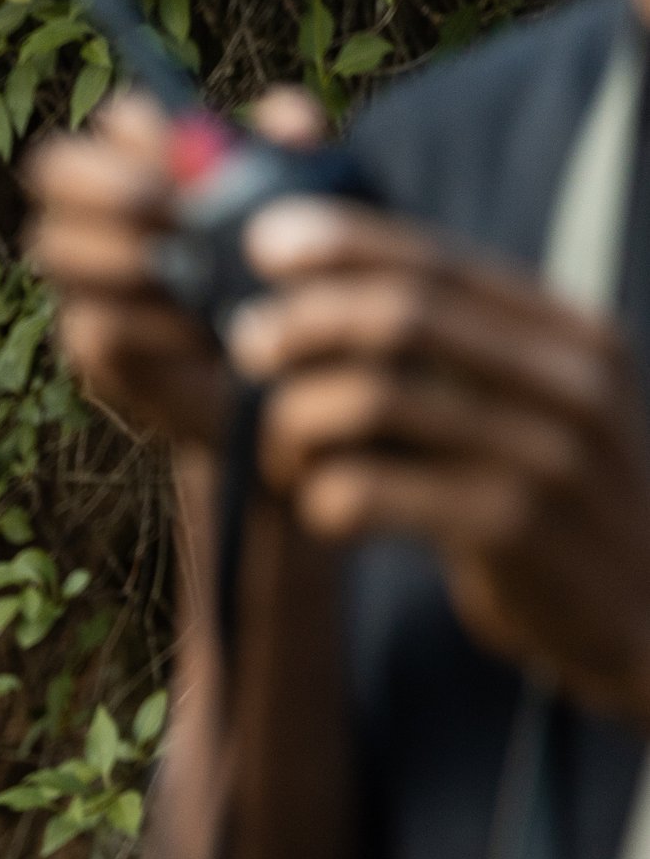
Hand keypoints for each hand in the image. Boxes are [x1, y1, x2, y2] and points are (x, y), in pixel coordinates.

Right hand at [24, 86, 328, 450]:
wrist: (287, 384)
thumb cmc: (291, 281)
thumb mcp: (308, 213)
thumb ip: (297, 157)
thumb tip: (286, 120)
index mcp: (153, 164)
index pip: (115, 120)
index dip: (139, 133)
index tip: (187, 161)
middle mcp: (102, 215)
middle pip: (53, 168)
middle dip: (108, 188)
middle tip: (170, 214)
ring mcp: (86, 281)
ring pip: (54, 246)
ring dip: (117, 254)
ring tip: (185, 276)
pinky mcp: (94, 350)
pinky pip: (91, 325)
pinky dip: (145, 326)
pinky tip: (195, 334)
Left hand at [232, 197, 649, 725]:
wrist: (648, 616)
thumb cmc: (559, 506)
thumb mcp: (540, 410)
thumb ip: (467, 354)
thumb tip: (330, 295)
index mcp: (573, 336)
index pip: (442, 264)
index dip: (345, 245)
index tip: (265, 241)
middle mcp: (570, 383)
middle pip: (405, 318)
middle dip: (308, 320)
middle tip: (249, 341)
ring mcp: (546, 457)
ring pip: (376, 403)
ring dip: (299, 418)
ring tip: (280, 446)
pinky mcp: (513, 531)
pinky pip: (373, 494)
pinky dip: (323, 496)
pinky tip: (322, 509)